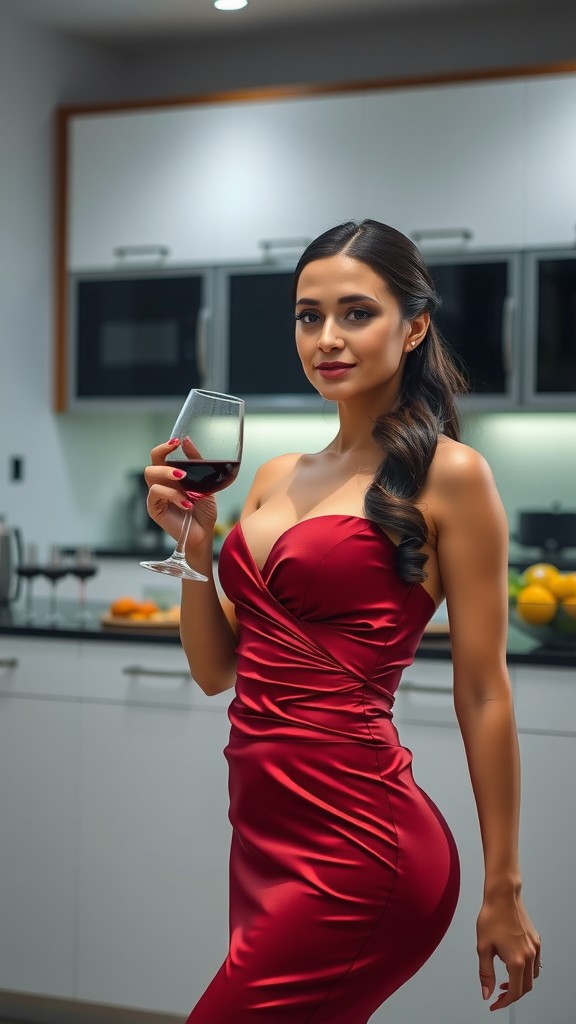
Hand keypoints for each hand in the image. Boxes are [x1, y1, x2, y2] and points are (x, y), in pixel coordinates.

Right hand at [144, 439, 217, 549]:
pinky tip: (186, 502)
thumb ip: (196, 463)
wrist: (205, 533)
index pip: (159, 457)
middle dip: (163, 459)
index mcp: (171, 477)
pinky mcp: (154, 508)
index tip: (176, 442)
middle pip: (151, 464)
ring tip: (184, 480)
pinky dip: (173, 495)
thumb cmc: (204, 511)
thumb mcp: (205, 484)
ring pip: (150, 475)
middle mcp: (161, 485)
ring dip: (168, 474)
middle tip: (181, 466)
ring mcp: (156, 497)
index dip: (164, 447)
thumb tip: (187, 441)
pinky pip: (156, 493)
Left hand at [477, 893, 540, 1010]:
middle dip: (512, 994)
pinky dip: (526, 970)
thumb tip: (487, 993)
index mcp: (517, 960)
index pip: (515, 992)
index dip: (504, 1002)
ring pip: (533, 976)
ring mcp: (535, 948)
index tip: (494, 1004)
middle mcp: (530, 956)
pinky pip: (535, 963)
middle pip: (526, 987)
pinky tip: (513, 964)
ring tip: (505, 979)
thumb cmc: (491, 917)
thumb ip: (486, 973)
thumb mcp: (483, 947)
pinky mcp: (536, 940)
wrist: (502, 896)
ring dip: (520, 982)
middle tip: (498, 994)